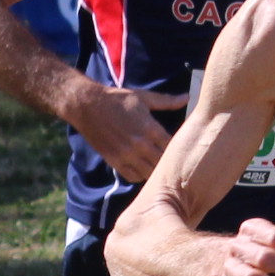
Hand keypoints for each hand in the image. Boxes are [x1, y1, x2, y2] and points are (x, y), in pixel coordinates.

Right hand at [70, 84, 186, 184]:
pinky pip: (133, 177)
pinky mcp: (115, 161)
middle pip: (163, 163)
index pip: (173, 146)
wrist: (87, 106)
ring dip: (155, 170)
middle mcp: (140, 145)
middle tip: (171, 159)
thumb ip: (166, 101)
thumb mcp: (144, 98)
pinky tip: (142, 167)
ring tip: (157, 165)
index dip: (178, 148)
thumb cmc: (117, 99)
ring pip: (150, 174)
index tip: (179, 146)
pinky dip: (140, 175)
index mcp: (150, 128)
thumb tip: (187, 97)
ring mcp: (127, 155)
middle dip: (168, 161)